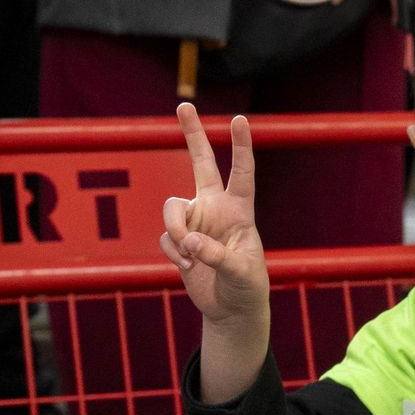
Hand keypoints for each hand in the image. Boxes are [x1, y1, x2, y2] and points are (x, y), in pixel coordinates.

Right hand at [161, 105, 270, 329]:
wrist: (230, 310)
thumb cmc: (247, 287)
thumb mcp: (241, 273)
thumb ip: (217, 256)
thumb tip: (190, 241)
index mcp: (240, 210)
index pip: (242, 172)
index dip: (241, 146)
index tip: (239, 119)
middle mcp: (215, 208)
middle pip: (201, 163)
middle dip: (192, 134)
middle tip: (184, 105)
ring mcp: (195, 222)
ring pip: (172, 207)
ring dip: (176, 230)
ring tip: (189, 255)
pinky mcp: (179, 240)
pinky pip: (166, 236)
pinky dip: (172, 251)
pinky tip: (187, 267)